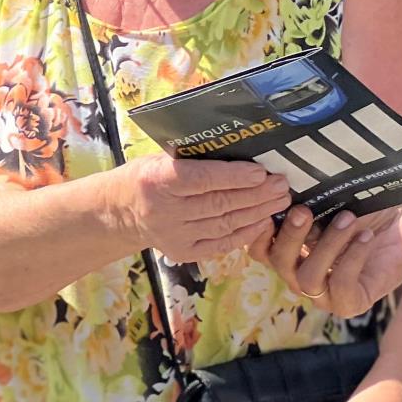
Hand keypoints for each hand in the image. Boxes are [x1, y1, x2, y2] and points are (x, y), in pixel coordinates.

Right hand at [100, 156, 289, 262]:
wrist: (119, 212)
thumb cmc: (147, 176)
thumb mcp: (161, 158)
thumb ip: (195, 158)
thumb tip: (242, 148)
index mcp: (157, 180)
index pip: (202, 179)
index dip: (235, 176)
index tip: (262, 172)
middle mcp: (164, 211)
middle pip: (219, 203)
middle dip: (256, 194)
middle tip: (282, 184)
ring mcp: (173, 236)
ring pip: (224, 224)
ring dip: (257, 212)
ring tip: (279, 200)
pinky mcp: (181, 253)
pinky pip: (221, 244)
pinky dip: (245, 233)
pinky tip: (263, 221)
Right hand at [251, 204, 401, 316]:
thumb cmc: (370, 205)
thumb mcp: (336, 198)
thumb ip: (309, 199)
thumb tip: (284, 186)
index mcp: (292, 249)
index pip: (260, 249)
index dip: (258, 233)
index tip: (268, 207)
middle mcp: (302, 274)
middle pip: (279, 264)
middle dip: (289, 236)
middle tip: (303, 210)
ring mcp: (326, 293)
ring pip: (307, 279)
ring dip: (327, 245)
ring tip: (348, 218)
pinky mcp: (352, 303)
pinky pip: (341, 287)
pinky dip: (352, 259)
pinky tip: (365, 237)